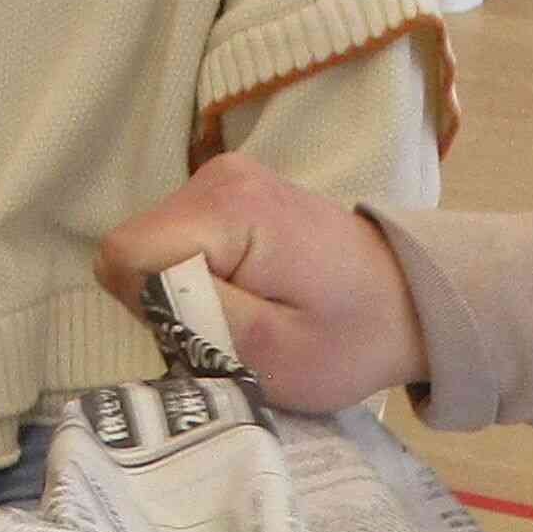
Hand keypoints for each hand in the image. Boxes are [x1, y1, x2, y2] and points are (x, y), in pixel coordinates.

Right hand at [99, 155, 425, 412]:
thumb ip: (195, 317)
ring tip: (248, 312)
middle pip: (137, 252)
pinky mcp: (225, 191)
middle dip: (170, 302)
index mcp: (228, 208)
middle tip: (235, 329)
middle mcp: (216, 176)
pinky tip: (248, 292)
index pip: (127, 257)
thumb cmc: (348, 338)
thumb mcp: (271, 354)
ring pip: (152, 251)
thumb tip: (132, 286)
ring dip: (185, 294)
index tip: (208, 328)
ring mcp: (220, 178)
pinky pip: (174, 244)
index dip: (154, 308)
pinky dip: (199, 278)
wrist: (405, 300)